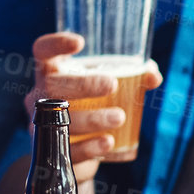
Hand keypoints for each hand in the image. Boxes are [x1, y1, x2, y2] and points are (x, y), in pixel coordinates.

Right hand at [26, 33, 160, 183]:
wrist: (72, 151)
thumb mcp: (101, 89)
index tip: (79, 43)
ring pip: (60, 119)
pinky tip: (108, 142)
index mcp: (50, 73)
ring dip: (92, 117)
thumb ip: (129, 78)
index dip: (56, 44)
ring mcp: (41, 123)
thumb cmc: (87, 108)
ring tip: (120, 117)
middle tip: (111, 84)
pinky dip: (90, 146)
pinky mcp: (50, 150)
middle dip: (82, 85)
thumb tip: (152, 75)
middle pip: (51, 85)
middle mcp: (40, 95)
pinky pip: (67, 148)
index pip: (42, 51)